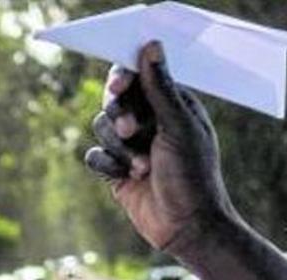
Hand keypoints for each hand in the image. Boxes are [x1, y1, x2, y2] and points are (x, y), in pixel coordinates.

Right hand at [84, 42, 237, 253]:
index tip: (120, 87)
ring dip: (119, 148)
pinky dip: (107, 165)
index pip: (138, 77)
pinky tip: (126, 178)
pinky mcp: (116, 170)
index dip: (124, 78)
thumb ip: (160, 87)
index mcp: (171, 105)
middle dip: (119, 116)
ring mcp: (130, 146)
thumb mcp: (178, 127)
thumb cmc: (192, 175)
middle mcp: (150, 121)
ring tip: (142, 167)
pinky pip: (94, 156)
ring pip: (101, 128)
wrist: (186, 226)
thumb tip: (150, 46)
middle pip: (114, 100)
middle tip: (132, 131)